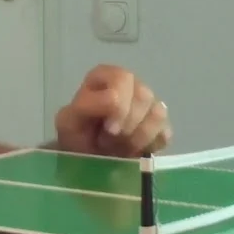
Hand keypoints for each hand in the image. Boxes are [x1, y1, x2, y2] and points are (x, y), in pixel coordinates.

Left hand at [54, 64, 169, 156]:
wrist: (86, 157)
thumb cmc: (76, 134)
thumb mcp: (68, 119)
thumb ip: (87, 104)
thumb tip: (115, 100)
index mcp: (108, 76)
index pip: (123, 79)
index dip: (119, 107)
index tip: (108, 129)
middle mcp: (132, 85)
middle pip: (144, 96)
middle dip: (128, 125)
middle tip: (110, 141)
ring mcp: (149, 104)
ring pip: (158, 114)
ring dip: (138, 137)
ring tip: (121, 147)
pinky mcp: (160, 126)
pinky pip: (165, 134)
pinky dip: (150, 146)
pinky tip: (135, 152)